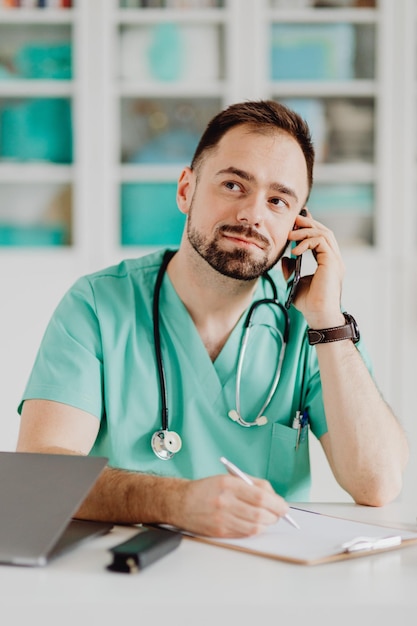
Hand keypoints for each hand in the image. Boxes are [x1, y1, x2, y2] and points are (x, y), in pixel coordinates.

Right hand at [176, 474, 289, 537]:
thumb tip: (274, 497)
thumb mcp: (228, 478)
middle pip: (260, 513)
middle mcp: (225, 501)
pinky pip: (245, 533)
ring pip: (255, 526)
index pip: (261, 496)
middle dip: (275, 515)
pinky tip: (255, 524)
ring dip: (266, 524)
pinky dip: (254, 530)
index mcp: (229, 484)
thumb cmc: (207, 489)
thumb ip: (252, 484)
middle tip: (279, 514)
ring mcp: (222, 518)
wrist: (180, 502)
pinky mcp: (220, 532)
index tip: (284, 506)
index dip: (277, 503)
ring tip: (267, 519)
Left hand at [281, 210, 344, 327]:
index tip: (296, 224)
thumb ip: (292, 270)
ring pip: (325, 234)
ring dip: (306, 231)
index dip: (310, 228)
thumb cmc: (310, 304)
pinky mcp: (332, 263)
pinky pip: (321, 242)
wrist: (318, 316)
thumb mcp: (296, 282)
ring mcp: (335, 261)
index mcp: (328, 263)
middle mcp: (334, 260)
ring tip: (291, 235)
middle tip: (294, 220)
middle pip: (325, 232)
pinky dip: (307, 242)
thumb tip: (285, 259)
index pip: (322, 239)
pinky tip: (295, 250)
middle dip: (309, 224)